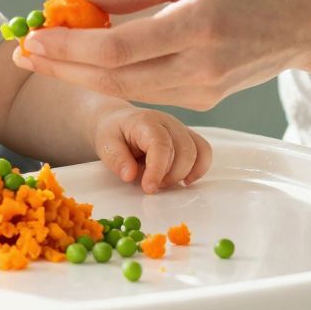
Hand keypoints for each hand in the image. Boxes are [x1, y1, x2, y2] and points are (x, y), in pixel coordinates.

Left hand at [15, 0, 310, 109]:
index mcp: (198, 26)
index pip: (117, 48)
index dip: (68, 48)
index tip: (32, 36)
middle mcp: (199, 68)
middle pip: (113, 78)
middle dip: (61, 68)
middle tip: (20, 54)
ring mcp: (203, 91)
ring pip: (126, 90)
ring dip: (79, 76)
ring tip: (40, 58)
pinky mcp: (204, 101)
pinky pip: (147, 91)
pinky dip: (111, 77)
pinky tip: (85, 61)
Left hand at [92, 105, 212, 192]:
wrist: (118, 121)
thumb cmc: (113, 133)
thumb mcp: (105, 144)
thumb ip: (117, 159)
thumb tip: (130, 175)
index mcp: (147, 121)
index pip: (161, 145)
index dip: (158, 169)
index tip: (149, 188)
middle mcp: (169, 122)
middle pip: (185, 150)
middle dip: (170, 176)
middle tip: (151, 185)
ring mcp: (181, 129)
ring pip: (198, 152)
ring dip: (184, 174)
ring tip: (164, 182)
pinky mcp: (188, 138)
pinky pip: (204, 152)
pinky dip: (198, 169)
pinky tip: (184, 180)